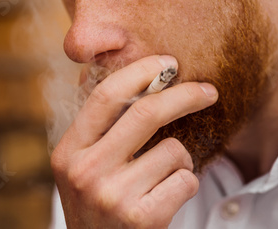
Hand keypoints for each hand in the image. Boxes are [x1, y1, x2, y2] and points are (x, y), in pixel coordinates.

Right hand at [51, 55, 218, 228]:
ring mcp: (113, 196)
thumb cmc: (99, 204)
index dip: (140, 72)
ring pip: (174, 150)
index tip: (168, 63)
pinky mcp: (142, 218)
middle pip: (146, 113)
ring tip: (161, 179)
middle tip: (208, 91)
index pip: (105, 96)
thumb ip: (101, 129)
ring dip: (180, 160)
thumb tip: (138, 76)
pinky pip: (186, 179)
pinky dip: (185, 184)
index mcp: (69, 151)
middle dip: (185, 95)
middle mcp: (86, 171)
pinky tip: (165, 199)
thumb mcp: (83, 167)